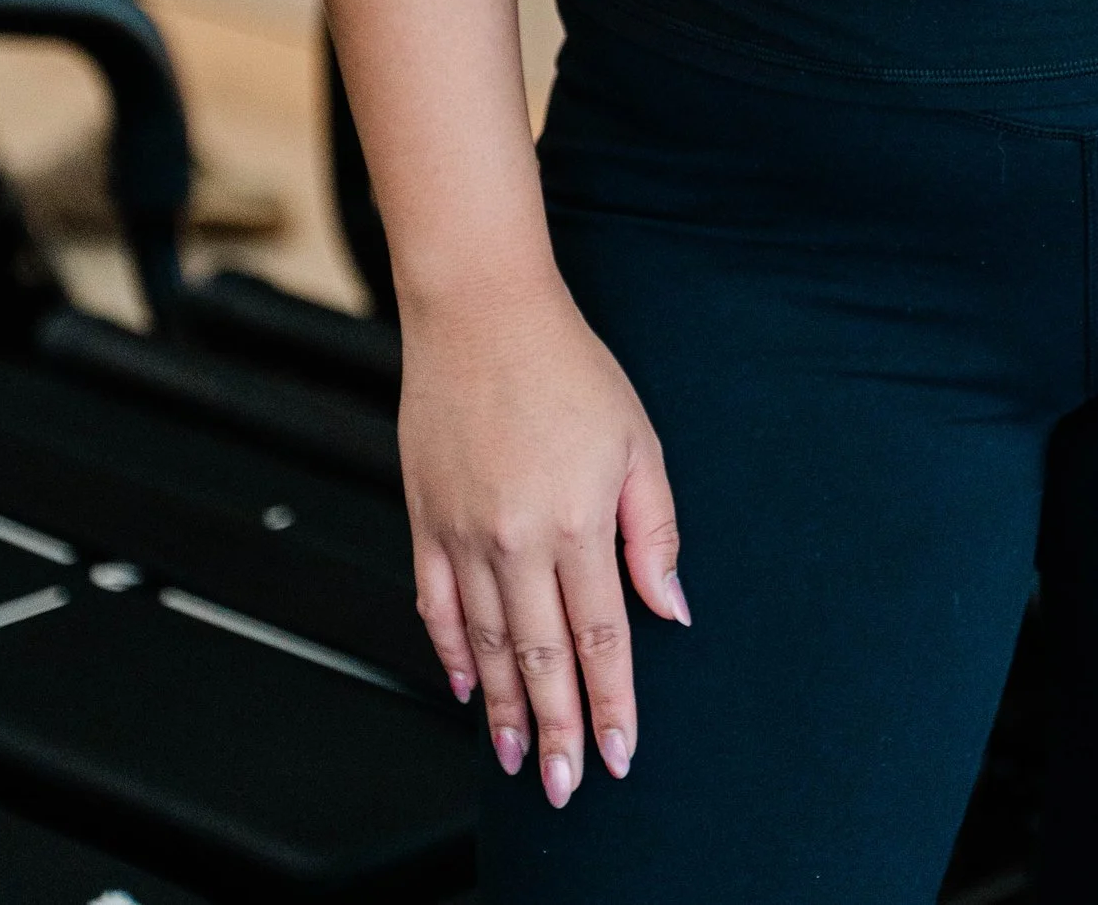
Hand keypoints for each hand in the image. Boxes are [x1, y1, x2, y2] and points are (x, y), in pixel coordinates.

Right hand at [401, 265, 687, 807]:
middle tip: (568, 784)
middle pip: (541, 657)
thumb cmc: (566, 366)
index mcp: (578, 520)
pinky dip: (451, 654)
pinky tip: (466, 687)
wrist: (480, 313)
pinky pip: (436, 607)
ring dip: (504, 709)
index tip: (618, 752)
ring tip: (520, 756)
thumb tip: (671, 606)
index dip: (613, 702)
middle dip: (560, 727)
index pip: (603, 636)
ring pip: (487, 646)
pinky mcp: (426, 522)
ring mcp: (465, 534)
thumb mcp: (635, 439)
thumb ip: (652, 529)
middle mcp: (518, 538)